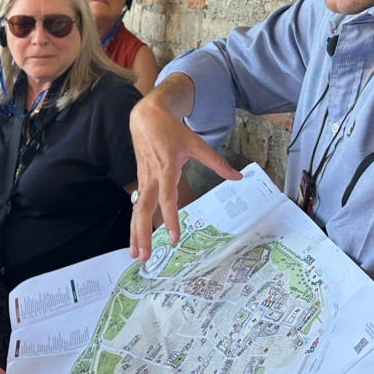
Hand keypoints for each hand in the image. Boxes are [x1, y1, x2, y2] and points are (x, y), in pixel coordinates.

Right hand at [129, 78, 240, 260]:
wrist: (145, 117)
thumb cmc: (171, 129)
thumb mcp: (196, 143)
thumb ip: (216, 162)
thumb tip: (238, 177)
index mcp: (166, 168)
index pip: (167, 198)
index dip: (170, 218)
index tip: (174, 237)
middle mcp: (152, 177)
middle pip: (143, 210)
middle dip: (142, 234)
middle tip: (144, 256)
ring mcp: (144, 180)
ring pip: (136, 211)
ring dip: (135, 234)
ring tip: (136, 255)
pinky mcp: (141, 181)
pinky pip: (137, 206)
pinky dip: (134, 224)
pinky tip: (136, 239)